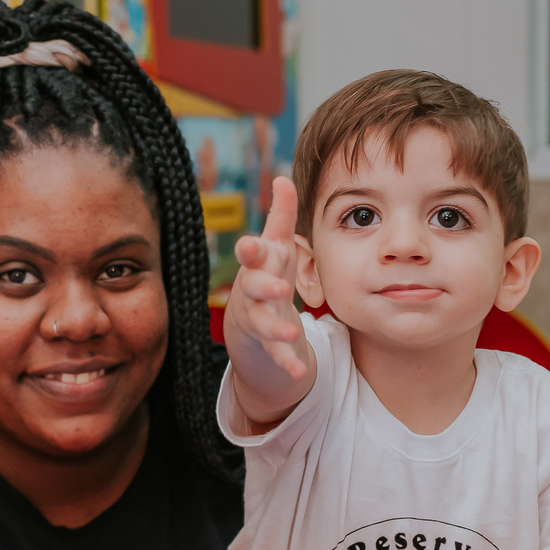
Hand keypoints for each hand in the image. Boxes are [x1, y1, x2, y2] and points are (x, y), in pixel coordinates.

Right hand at [230, 176, 307, 382]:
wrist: (252, 323)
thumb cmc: (267, 274)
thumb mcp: (276, 246)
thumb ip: (281, 215)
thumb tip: (283, 177)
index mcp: (259, 265)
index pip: (252, 255)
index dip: (250, 251)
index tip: (250, 245)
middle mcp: (253, 291)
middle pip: (254, 288)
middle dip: (263, 287)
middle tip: (279, 288)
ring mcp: (258, 319)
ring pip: (264, 323)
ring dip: (276, 328)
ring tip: (291, 334)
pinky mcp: (268, 345)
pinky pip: (277, 355)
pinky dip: (288, 362)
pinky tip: (300, 372)